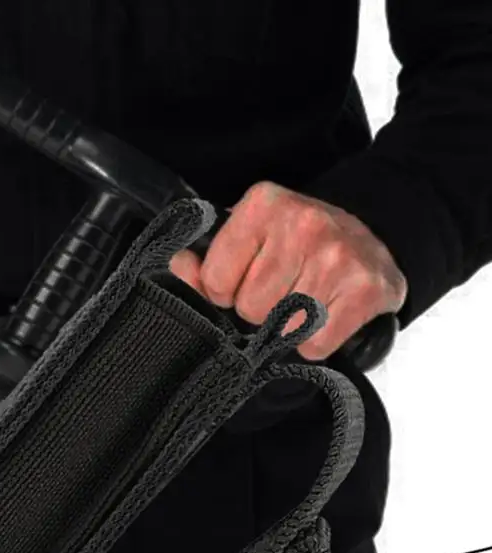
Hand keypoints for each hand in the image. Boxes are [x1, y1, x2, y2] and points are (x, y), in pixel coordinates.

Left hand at [170, 181, 407, 359]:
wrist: (375, 232)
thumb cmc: (299, 241)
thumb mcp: (248, 237)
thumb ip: (204, 260)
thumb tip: (180, 267)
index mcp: (264, 205)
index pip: (215, 280)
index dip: (224, 290)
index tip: (244, 280)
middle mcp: (304, 224)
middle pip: (250, 307)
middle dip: (260, 309)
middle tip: (282, 290)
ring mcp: (339, 256)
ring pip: (283, 329)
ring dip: (289, 326)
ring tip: (305, 299)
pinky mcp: (368, 289)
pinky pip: (316, 345)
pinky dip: (317, 342)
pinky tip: (326, 315)